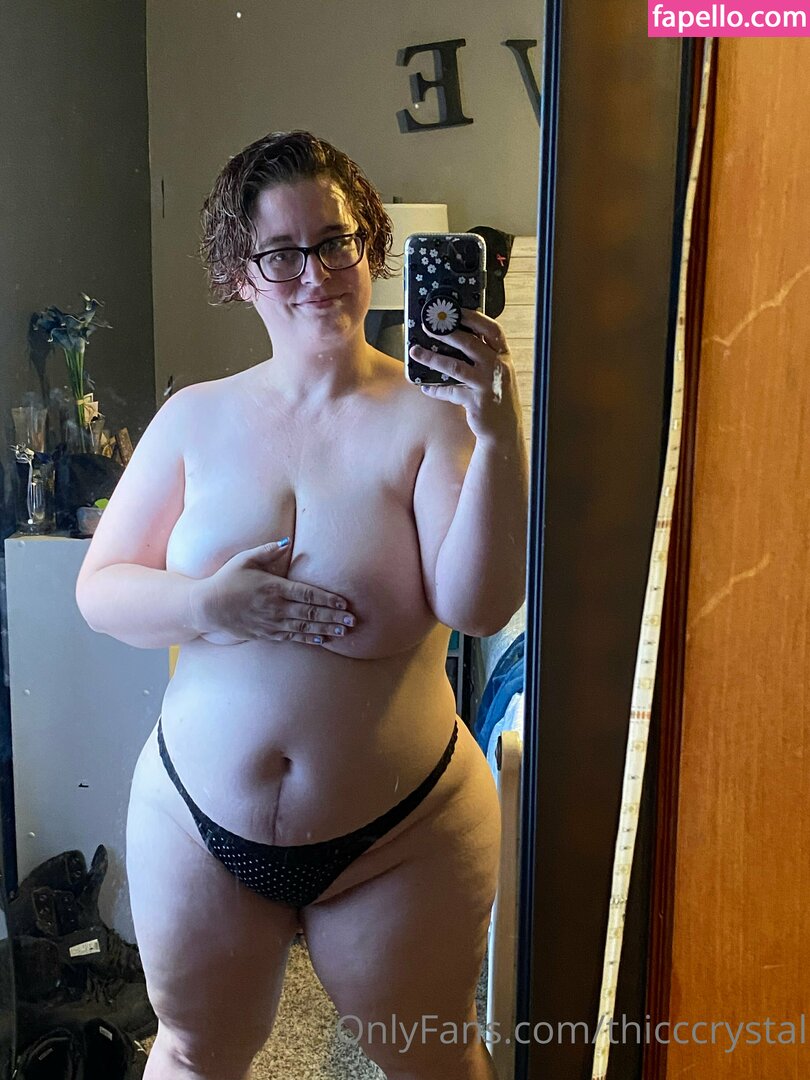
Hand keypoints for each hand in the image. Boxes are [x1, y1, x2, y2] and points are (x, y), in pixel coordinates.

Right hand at [190, 538, 355, 645]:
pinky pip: (292, 638)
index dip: (327, 600)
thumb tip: (286, 542)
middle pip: (310, 613)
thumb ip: (267, 550)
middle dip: (334, 617)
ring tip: (344, 632)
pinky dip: (309, 638)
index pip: (307, 594)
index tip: (344, 603)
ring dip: (326, 630)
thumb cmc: (227, 579)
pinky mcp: (266, 634)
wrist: (207, 607)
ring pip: (304, 628)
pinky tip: (323, 639)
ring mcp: (271, 623)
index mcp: (273, 587)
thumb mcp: (245, 559)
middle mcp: (275, 607)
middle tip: (353, 621)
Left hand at [408, 308, 521, 443]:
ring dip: (432, 358)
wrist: (504, 430)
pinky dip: (436, 389)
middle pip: (470, 343)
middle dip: (446, 333)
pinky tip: (426, 387)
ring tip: (416, 351)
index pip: (492, 329)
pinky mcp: (477, 402)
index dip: (474, 317)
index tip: (456, 310)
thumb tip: (454, 341)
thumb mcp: (495, 373)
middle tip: (427, 326)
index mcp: (503, 356)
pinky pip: (450, 392)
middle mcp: (497, 367)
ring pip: (455, 366)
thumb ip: (482, 356)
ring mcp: (487, 384)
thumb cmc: (496, 397)